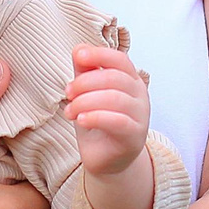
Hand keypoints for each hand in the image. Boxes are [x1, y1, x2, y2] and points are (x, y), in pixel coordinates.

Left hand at [63, 44, 148, 175]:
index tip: (78, 56)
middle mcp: (140, 95)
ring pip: (115, 98)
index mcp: (130, 80)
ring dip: (85, 102)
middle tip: (67, 92)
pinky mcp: (135, 136)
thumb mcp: (87, 94)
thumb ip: (85, 71)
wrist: (107, 159)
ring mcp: (141, 116)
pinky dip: (96, 117)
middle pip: (114, 78)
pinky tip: (81, 120)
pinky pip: (118, 121)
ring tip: (69, 111)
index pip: (120, 60)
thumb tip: (78, 49)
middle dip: (85, 82)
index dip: (99, 54)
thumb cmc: (98, 122)